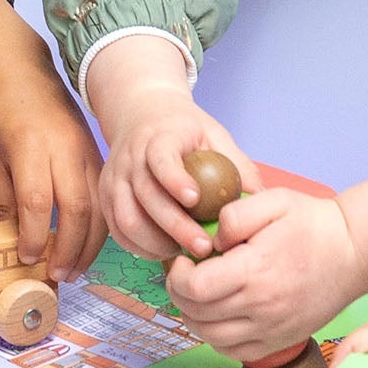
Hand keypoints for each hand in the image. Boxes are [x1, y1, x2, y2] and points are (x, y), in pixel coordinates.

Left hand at [0, 0, 102, 280]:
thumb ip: (0, 197)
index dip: (35, 235)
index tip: (26, 258)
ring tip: (73, 270)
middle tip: (57, 275)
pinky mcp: (97, 156)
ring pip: (98, 205)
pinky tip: (86, 246)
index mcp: (30, 146)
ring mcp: (86, 151)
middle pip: (77, 206)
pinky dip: (99, 226)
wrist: (21, 75)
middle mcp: (64, 149)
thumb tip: (15, 239)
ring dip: (89, 244)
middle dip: (69, 248)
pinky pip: (105, 197)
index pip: (37, 200)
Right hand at [96, 86, 257, 262]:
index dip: (175, 180)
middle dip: (175, 227)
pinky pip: (117, 230)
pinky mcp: (105, 197)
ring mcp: (114, 179)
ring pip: (126, 219)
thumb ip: (237, 164)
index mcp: (158, 137)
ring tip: (184, 253)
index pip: (160, 158)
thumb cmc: (184, 130)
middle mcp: (130, 158)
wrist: (140, 115)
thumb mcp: (214, 135)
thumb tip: (261, 200)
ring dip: (155, 243)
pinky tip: (163, 251)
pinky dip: (139, 247)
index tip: (195, 199)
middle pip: (145, 196)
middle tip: (204, 247)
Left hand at [167, 188, 357, 360]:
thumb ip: (234, 215)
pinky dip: (216, 338)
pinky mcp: (281, 341)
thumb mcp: (273, 200)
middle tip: (184, 274)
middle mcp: (262, 307)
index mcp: (255, 271)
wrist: (355, 252)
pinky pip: (234, 353)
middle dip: (179, 293)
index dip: (176, 275)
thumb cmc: (313, 224)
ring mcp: (273, 329)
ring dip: (193, 317)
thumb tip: (210, 242)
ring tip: (198, 294)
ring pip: (211, 338)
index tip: (182, 259)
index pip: (194, 288)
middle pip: (196, 314)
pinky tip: (218, 315)